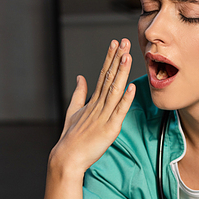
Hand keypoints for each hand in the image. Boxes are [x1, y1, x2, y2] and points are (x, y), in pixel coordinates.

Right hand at [51, 39, 134, 173]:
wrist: (66, 157)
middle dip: (117, 59)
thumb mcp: (74, 111)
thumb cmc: (71, 137)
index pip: (103, 74)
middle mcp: (98, 105)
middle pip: (109, 77)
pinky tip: (131, 87)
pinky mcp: (109, 128)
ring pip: (114, 90)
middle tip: (124, 41)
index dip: (110, 58)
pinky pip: (119, 112)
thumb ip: (79, 93)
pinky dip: (125, 99)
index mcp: (92, 101)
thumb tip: (81, 77)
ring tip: (127, 56)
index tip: (116, 44)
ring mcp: (104, 116)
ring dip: (121, 73)